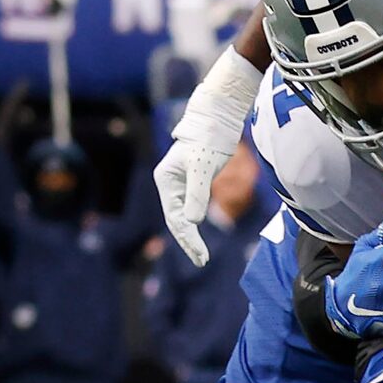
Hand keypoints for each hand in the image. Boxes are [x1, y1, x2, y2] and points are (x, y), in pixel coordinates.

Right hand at [158, 47, 261, 264]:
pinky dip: (196, 223)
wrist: (216, 121)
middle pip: (176, 220)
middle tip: (202, 261)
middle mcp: (170, 184)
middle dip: (188, 242)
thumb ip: (197, 194)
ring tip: (201, 255)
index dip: (188, 238)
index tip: (201, 255)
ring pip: (182, 216)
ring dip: (191, 235)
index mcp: (166, 182)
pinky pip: (191, 207)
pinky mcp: (193, 182)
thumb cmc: (207, 141)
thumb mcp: (202, 168)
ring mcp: (181, 184)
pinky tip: (199, 234)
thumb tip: (192, 222)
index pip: (175, 218)